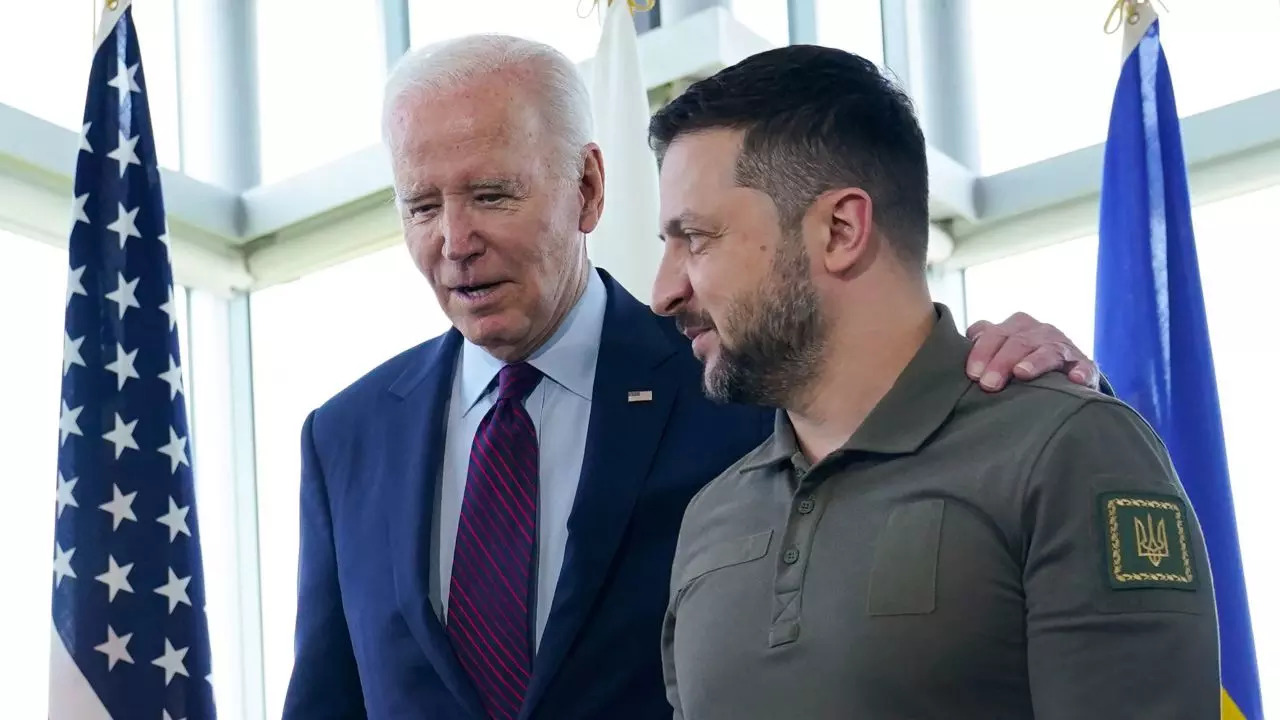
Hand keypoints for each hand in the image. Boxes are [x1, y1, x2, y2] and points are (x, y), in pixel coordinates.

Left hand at [965, 312, 1098, 391]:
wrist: (1066, 374)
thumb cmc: (1023, 363)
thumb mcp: (1001, 352)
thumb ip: (979, 349)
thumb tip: (949, 355)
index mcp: (1015, 327)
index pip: (993, 332)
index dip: (980, 350)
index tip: (971, 373)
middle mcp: (1038, 332)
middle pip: (1016, 341)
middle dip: (1000, 361)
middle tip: (988, 384)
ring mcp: (1063, 347)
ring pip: (1047, 350)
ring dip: (1034, 361)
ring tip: (1022, 373)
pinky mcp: (1084, 365)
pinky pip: (1084, 367)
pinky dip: (1080, 372)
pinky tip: (1074, 380)